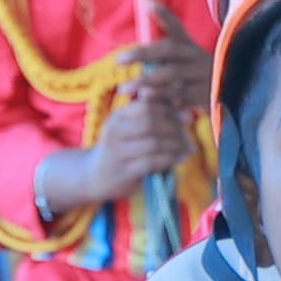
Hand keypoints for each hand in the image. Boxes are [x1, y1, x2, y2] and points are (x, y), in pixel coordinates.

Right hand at [82, 48, 198, 196]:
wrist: (94, 176)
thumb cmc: (119, 148)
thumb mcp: (127, 127)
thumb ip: (151, 116)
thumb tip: (185, 110)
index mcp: (118, 116)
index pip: (146, 105)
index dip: (169, 109)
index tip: (184, 116)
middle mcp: (115, 132)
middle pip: (151, 122)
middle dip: (174, 127)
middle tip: (187, 134)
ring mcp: (118, 153)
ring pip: (154, 143)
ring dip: (175, 145)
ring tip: (187, 147)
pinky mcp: (124, 172)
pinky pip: (152, 162)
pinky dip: (170, 160)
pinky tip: (180, 159)